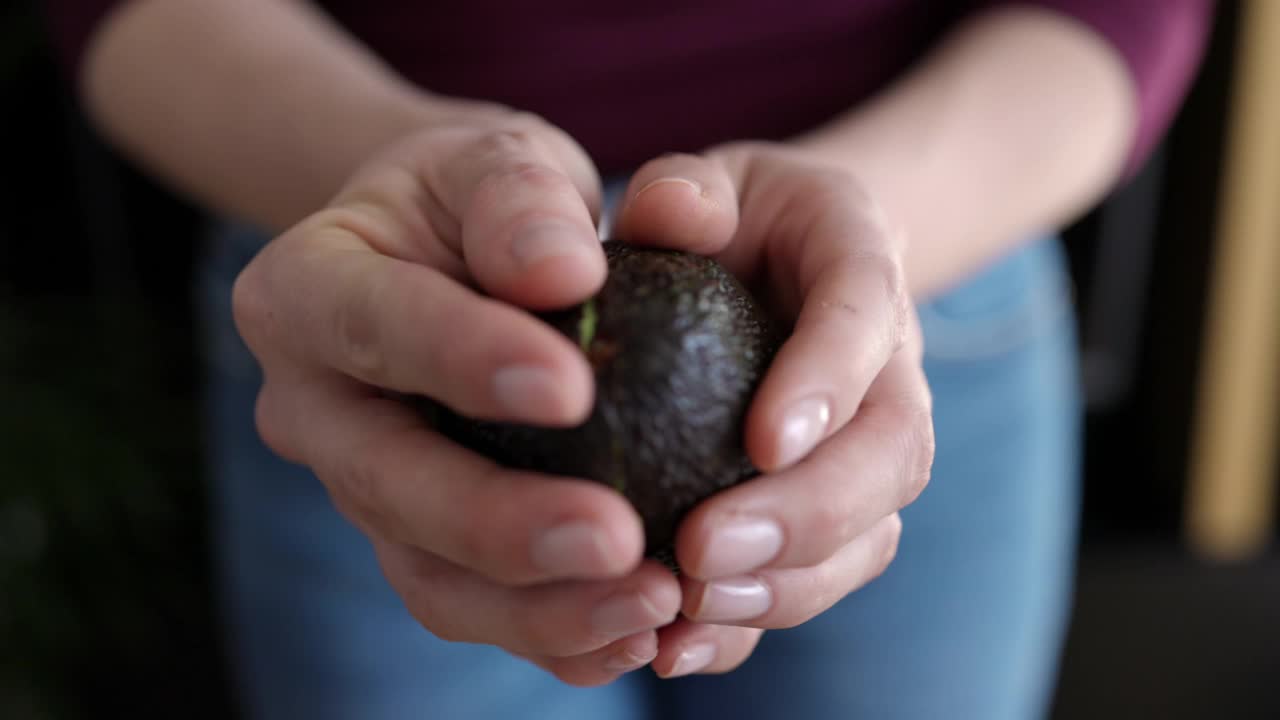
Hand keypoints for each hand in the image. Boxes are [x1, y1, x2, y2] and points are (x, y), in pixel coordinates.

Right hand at [232, 109, 681, 685]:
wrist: (458, 257)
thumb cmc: (486, 199)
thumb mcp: (501, 160)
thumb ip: (521, 199)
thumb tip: (561, 274)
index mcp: (303, 293)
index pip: (375, 326)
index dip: (462, 361)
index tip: (575, 388)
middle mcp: (311, 408)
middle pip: (389, 485)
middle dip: (500, 527)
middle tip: (617, 540)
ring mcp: (361, 489)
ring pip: (428, 577)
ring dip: (539, 610)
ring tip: (653, 606)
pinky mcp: (419, 545)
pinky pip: (476, 609)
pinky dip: (556, 636)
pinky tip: (641, 634)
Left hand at [609, 143, 934, 676]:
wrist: (780, 263)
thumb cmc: (732, 220)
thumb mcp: (708, 181)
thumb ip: (686, 189)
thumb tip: (670, 214)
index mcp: (859, 260)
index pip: (866, 314)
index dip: (829, 381)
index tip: (763, 442)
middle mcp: (888, 364)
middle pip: (891, 452)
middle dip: (809, 513)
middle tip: (707, 550)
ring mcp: (870, 444)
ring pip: (870, 532)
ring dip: (788, 585)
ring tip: (694, 610)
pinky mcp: (837, 508)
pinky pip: (822, 574)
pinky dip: (759, 620)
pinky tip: (683, 646)